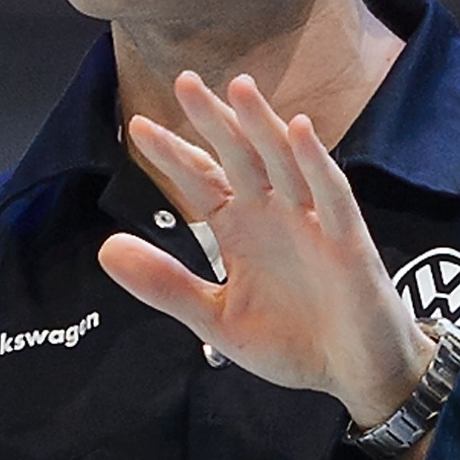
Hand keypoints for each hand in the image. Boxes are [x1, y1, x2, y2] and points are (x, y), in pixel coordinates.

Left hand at [97, 72, 434, 428]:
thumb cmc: (292, 341)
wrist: (354, 376)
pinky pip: (330, 194)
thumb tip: (105, 248)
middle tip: (185, 83)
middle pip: (240, 157)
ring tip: (239, 88)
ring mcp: (312, 222)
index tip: (139, 128)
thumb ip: (166, 284)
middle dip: (214, 121)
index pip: (202, 181)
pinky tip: (298, 131)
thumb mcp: (216, 318)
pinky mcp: (347, 239)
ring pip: (284, 162)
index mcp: (240, 229)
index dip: (174, 154)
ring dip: (262, 126)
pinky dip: (315, 162)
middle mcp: (274, 214)